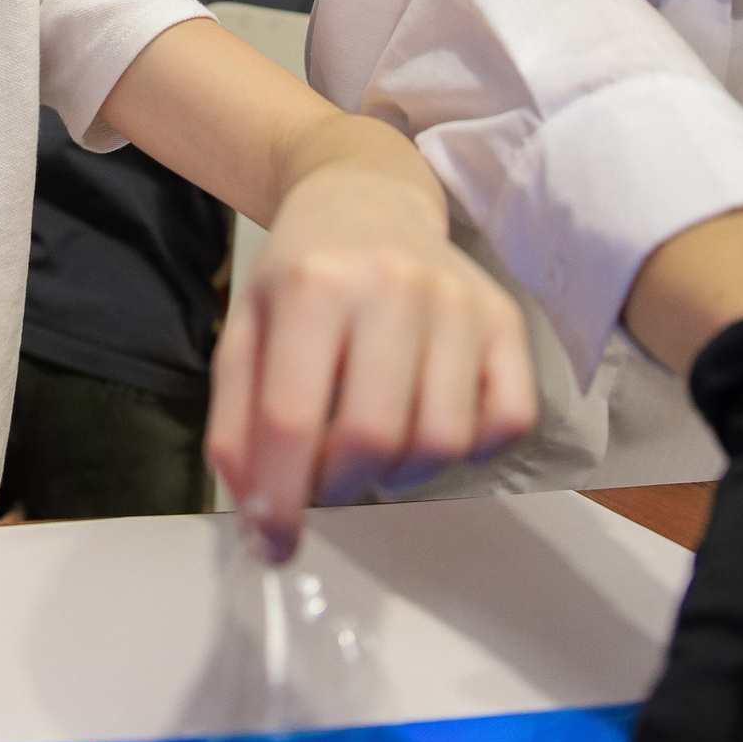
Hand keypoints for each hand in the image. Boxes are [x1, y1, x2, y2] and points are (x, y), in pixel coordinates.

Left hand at [206, 167, 536, 556]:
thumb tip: (258, 518)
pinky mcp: (506, 318)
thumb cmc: (299, 275)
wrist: (365, 197)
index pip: (292, 419)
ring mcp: (459, 300)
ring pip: (442, 441)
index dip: (280, 499)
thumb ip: (236, 426)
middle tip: (326, 478)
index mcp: (312, 283)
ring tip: (372, 445)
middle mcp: (392, 284)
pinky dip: (468, 448)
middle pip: (371, 438)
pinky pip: (506, 421)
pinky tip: (426, 422)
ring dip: (400, 472)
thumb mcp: (244, 333)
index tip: (275, 544)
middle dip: (341, 486)